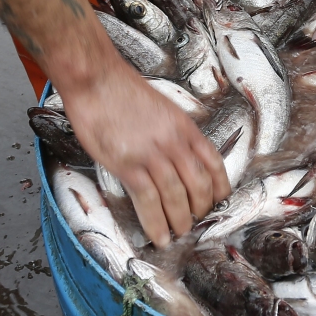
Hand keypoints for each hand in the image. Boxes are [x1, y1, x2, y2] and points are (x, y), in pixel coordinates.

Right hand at [61, 61, 230, 247]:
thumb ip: (173, 132)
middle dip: (200, 210)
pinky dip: (156, 223)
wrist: (96, 80)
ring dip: (180, 221)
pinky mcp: (129, 165)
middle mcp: (175, 142)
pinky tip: (159, 236)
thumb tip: (176, 156)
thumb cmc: (122, 91)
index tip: (218, 202)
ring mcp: (152, 155)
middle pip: (199, 185)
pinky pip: (148, 201)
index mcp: (185, 128)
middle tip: (196, 224)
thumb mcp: (161, 108)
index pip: (213, 163)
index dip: (219, 187)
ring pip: (176, 197)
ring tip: (179, 235)